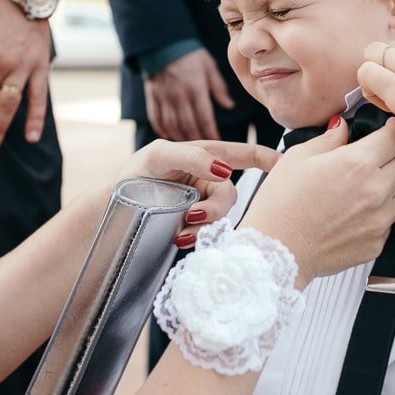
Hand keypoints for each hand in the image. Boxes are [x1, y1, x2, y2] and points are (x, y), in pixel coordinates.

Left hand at [112, 139, 277, 244]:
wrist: (107, 213)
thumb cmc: (131, 176)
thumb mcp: (157, 156)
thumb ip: (191, 156)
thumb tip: (224, 170)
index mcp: (205, 158)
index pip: (243, 155)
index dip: (267, 159)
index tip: (286, 165)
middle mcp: (207, 182)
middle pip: (231, 194)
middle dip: (217, 207)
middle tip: (194, 215)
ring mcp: (201, 205)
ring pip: (222, 217)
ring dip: (206, 225)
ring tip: (181, 230)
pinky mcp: (193, 228)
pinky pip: (209, 234)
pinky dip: (197, 237)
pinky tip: (180, 239)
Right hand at [145, 47, 235, 142]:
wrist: (163, 43)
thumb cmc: (191, 56)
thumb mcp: (209, 67)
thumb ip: (219, 87)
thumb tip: (229, 106)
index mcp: (195, 87)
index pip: (204, 115)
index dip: (211, 131)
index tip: (217, 141)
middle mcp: (178, 94)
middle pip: (188, 123)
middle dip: (197, 138)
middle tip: (205, 149)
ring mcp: (163, 96)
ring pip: (172, 124)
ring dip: (180, 137)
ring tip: (189, 145)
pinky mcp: (152, 97)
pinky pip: (156, 118)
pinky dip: (162, 129)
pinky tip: (169, 136)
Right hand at [243, 119, 394, 282]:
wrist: (276, 251)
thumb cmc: (280, 206)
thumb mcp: (297, 158)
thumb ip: (328, 139)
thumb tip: (341, 128)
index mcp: (356, 163)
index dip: (394, 129)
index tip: (389, 130)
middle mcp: (374, 191)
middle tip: (387, 154)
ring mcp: (379, 220)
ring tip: (378, 184)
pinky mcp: (377, 243)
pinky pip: (394, 222)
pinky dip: (384, 214)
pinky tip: (361, 211)